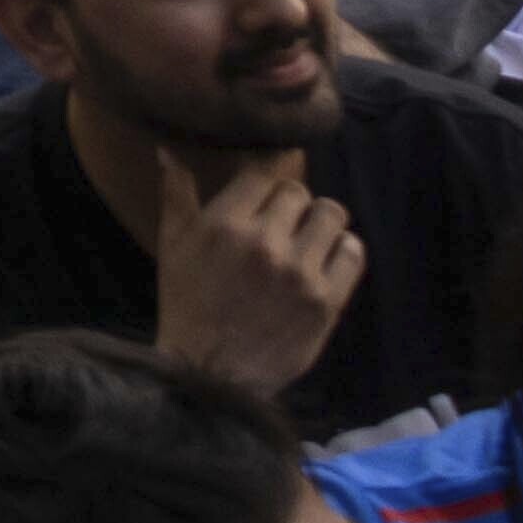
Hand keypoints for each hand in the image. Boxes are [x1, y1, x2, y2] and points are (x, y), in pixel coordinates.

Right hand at [153, 154, 364, 402]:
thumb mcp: (172, 247)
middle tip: (282, 222)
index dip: (266, 177)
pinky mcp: (326, 302)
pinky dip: (343, 251)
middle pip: (299, 191)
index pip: (264, 172)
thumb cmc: (187, 305)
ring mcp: (300, 273)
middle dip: (290, 203)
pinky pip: (353, 253)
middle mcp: (265, 242)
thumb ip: (176, 195)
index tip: (265, 190)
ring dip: (320, 222)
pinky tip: (325, 261)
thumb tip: (168, 149)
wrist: (210, 373)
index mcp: (224, 224)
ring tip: (308, 240)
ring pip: (332, 215)